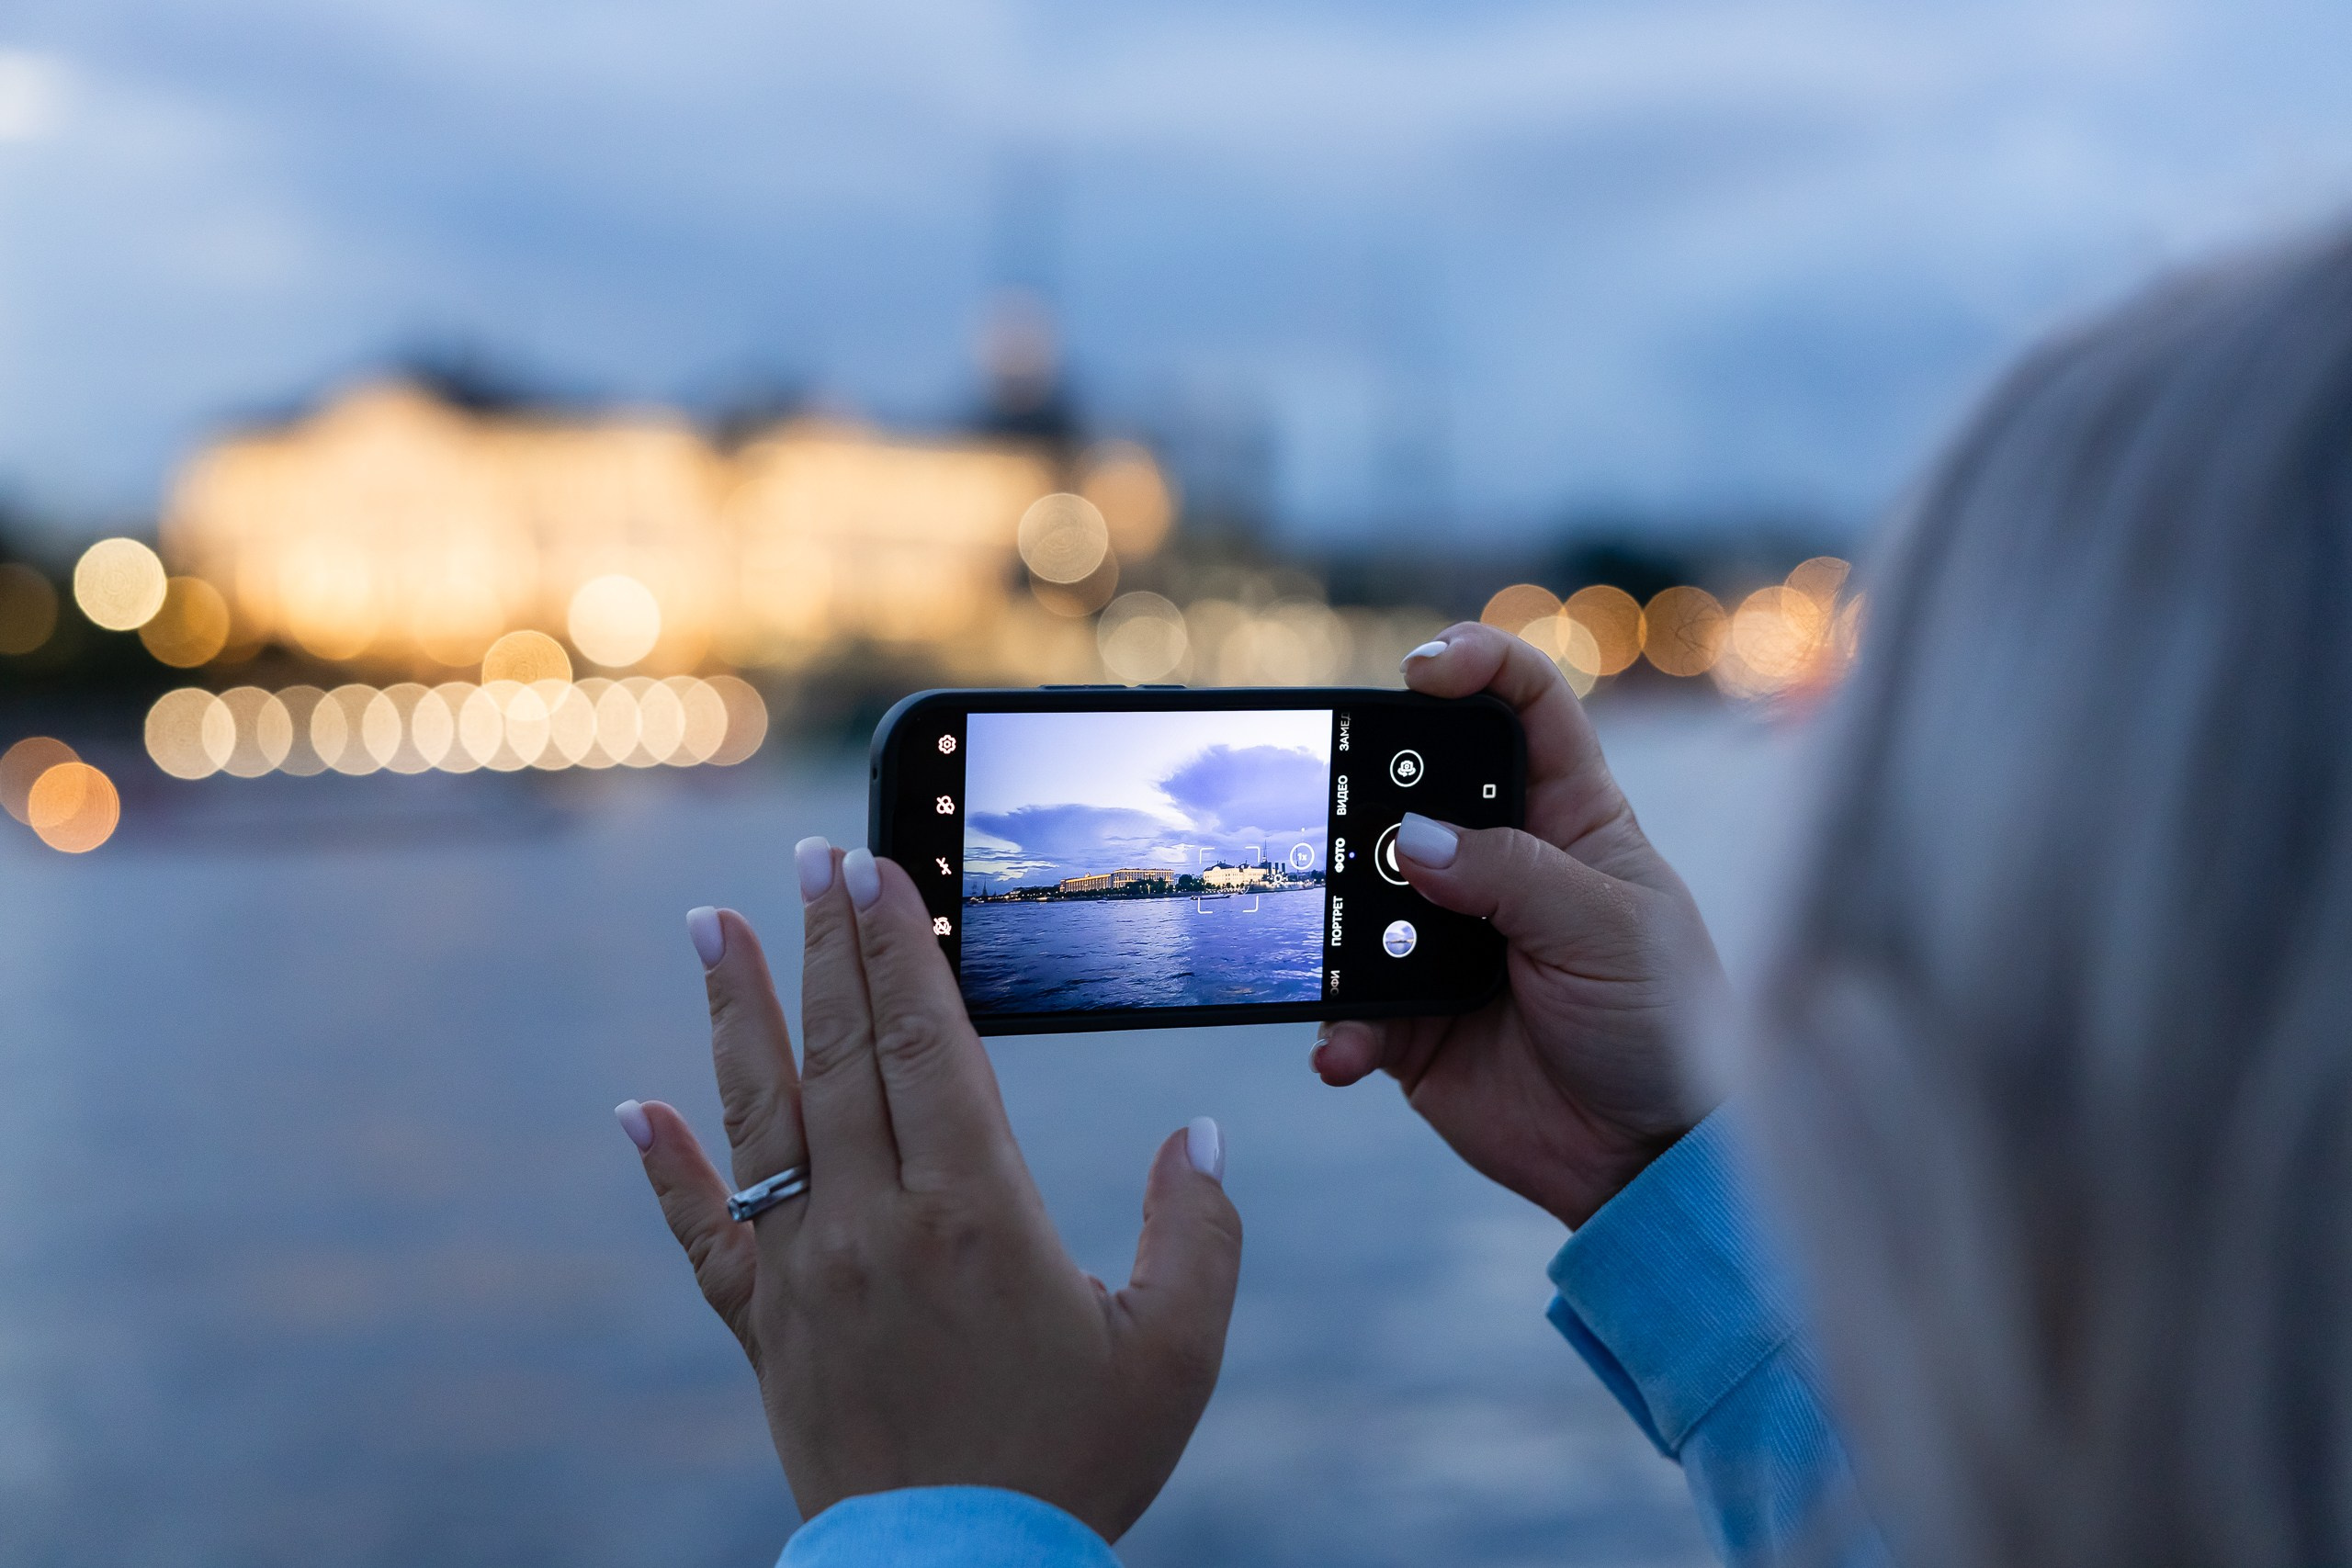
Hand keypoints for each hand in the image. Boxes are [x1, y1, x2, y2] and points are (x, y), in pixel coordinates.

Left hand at [617, 840, 1242, 1539]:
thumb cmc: (1076, 1466)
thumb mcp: (1176, 1352)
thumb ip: (1199, 1232)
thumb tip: (1201, 1135)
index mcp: (974, 1213)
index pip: (923, 1042)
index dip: (898, 947)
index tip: (874, 867)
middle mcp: (875, 1224)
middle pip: (839, 1053)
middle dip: (823, 944)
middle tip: (807, 858)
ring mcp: (808, 1274)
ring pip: (761, 1116)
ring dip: (734, 1014)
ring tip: (709, 925)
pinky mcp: (769, 1330)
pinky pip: (706, 1234)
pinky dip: (667, 1169)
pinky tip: (634, 1109)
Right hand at [1316, 622, 1727, 1226]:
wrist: (1650, 1160)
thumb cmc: (1666, 1026)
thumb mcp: (1611, 933)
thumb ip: (1514, 877)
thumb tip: (1412, 841)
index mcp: (1570, 818)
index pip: (1524, 708)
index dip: (1476, 665)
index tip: (1423, 669)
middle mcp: (1500, 866)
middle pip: (1414, 789)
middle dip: (1370, 791)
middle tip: (1350, 817)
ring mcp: (1446, 939)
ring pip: (1363, 894)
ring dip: (1342, 918)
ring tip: (1347, 954)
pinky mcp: (1411, 1019)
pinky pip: (1349, 1006)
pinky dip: (1337, 1026)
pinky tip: (1344, 1050)